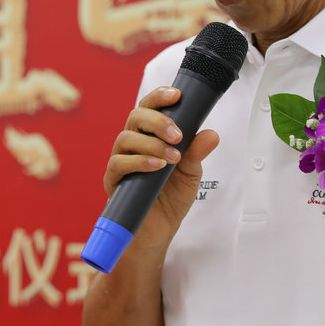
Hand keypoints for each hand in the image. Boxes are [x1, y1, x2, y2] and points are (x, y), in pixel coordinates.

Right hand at [103, 86, 220, 240]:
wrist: (159, 230)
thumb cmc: (171, 197)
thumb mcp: (191, 173)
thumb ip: (197, 152)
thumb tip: (211, 134)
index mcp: (149, 135)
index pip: (149, 107)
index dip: (159, 97)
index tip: (177, 95)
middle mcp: (132, 144)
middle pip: (135, 117)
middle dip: (157, 121)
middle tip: (178, 135)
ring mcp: (120, 160)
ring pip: (125, 138)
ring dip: (151, 144)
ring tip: (172, 157)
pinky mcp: (113, 180)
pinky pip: (119, 163)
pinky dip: (139, 162)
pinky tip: (157, 166)